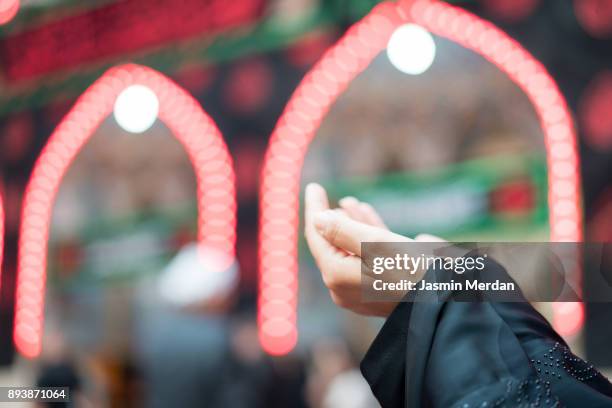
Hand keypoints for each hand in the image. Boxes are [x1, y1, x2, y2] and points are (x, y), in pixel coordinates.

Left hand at [304, 183, 408, 316]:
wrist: (444, 303)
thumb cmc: (411, 271)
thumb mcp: (376, 243)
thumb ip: (343, 230)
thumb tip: (318, 220)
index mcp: (337, 274)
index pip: (317, 236)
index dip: (315, 209)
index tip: (314, 186)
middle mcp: (343, 286)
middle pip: (332, 245)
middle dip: (333, 218)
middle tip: (327, 195)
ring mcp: (361, 290)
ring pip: (350, 250)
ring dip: (350, 225)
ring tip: (350, 203)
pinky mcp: (379, 289)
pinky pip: (367, 258)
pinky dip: (367, 236)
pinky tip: (366, 216)